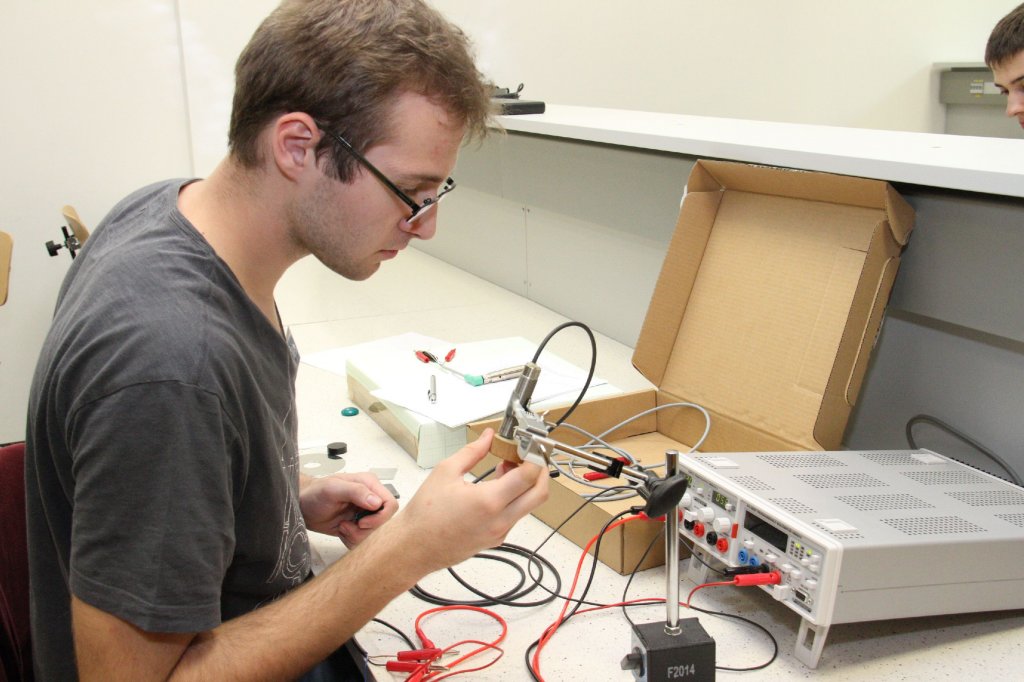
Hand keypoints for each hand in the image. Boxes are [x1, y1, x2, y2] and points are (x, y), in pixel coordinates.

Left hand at [299, 472, 398, 547]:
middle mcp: (371, 499)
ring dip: (357, 536)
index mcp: (370, 485)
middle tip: (348, 525)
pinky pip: (364, 541)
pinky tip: (342, 530)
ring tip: (343, 526)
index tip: (361, 522)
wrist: (304, 507)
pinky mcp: (359, 526)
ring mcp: (366, 513)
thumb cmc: (315, 493)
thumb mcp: (332, 489)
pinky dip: (353, 540)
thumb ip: (356, 492)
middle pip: (384, 523)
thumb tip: (376, 502)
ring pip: (375, 534)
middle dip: (366, 530)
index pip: (390, 505)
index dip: (380, 517)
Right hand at [390, 428, 548, 573]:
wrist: (414, 546)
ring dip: (526, 484)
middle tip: (530, 456)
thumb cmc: (425, 515)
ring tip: (507, 467)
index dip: (534, 456)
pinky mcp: (497, 539)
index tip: (529, 445)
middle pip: (540, 493)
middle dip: (540, 471)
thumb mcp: (446, 472)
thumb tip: (488, 437)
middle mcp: (500, 520)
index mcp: (489, 501)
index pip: (529, 476)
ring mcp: (500, 532)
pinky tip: (498, 486)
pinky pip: (516, 515)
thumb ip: (472, 452)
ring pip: (529, 505)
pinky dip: (515, 497)